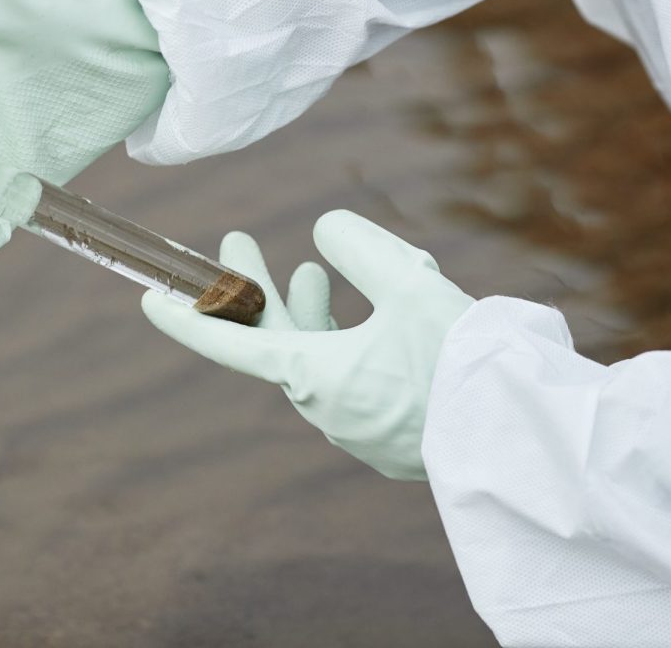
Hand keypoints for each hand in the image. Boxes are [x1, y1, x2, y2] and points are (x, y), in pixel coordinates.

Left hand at [141, 210, 474, 480]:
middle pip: (275, 340)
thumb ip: (358, 245)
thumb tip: (325, 231)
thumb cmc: (462, 360)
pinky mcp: (392, 440)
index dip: (187, 317)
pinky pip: (354, 381)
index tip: (148, 299)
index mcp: (315, 377)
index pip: (230, 344)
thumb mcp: (410, 282)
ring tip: (313, 272)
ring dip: (309, 312)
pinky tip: (373, 321)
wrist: (522, 439)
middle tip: (237, 240)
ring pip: (318, 359)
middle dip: (257, 287)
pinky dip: (349, 343)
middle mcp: (327, 410)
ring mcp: (359, 431)